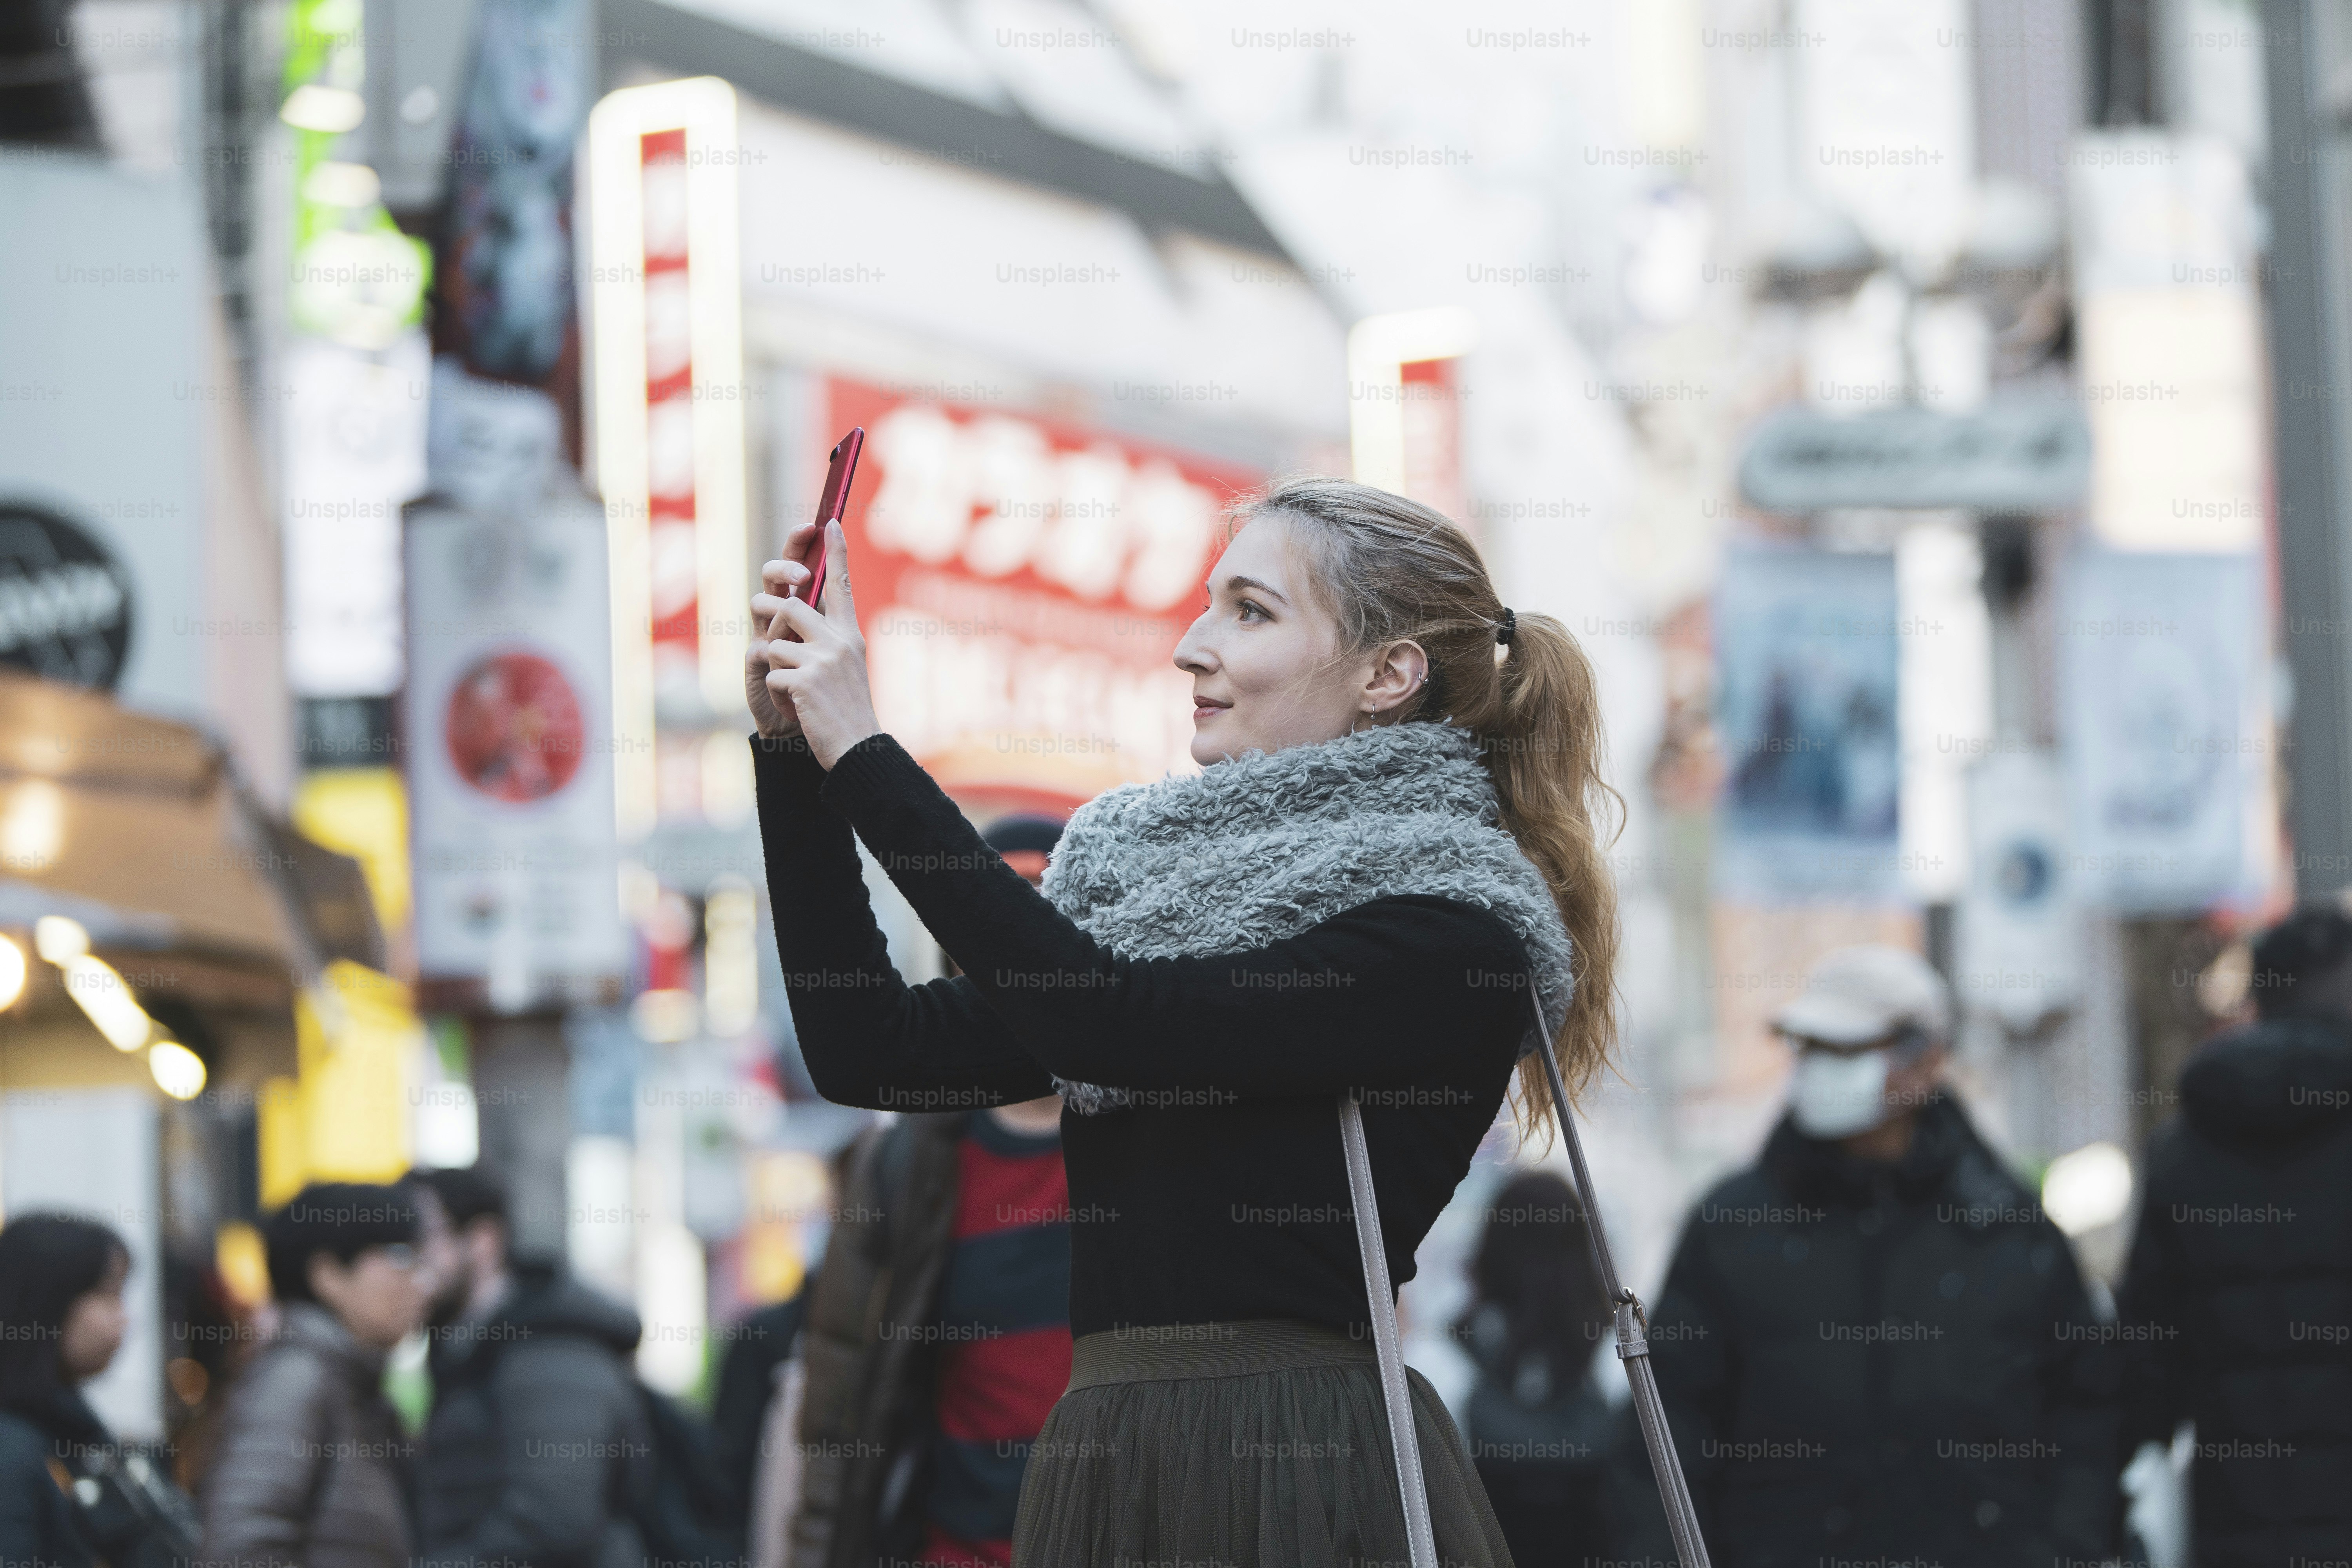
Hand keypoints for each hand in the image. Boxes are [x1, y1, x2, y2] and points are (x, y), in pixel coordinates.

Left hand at [754, 520, 880, 766]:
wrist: (857, 750)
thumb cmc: (847, 711)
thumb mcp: (845, 668)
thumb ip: (827, 640)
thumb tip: (797, 613)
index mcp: (850, 635)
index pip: (842, 584)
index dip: (836, 552)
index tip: (829, 521)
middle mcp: (839, 641)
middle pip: (790, 606)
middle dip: (767, 615)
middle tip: (766, 630)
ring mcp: (823, 659)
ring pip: (774, 642)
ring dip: (775, 668)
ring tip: (794, 690)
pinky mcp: (804, 680)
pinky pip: (772, 673)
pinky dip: (777, 694)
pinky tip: (797, 710)